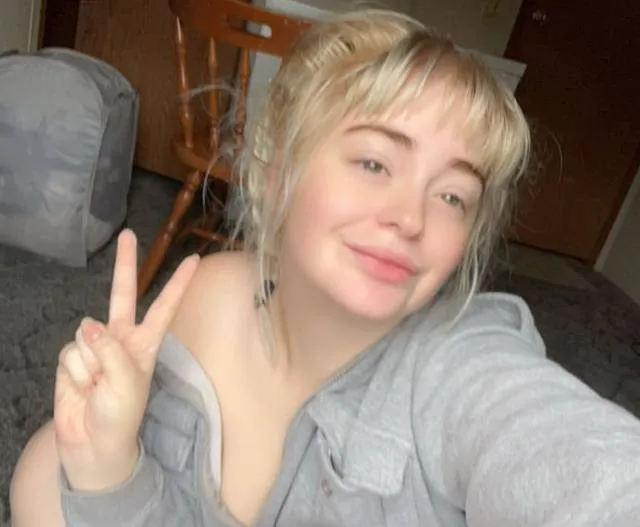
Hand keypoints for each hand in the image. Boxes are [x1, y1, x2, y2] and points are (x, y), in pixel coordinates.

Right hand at [53, 229, 198, 489]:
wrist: (92, 443)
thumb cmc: (121, 416)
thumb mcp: (127, 383)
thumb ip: (110, 350)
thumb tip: (88, 324)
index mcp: (146, 343)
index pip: (164, 306)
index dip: (178, 283)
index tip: (194, 259)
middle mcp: (122, 338)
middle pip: (122, 293)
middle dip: (126, 264)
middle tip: (129, 235)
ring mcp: (96, 346)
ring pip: (87, 333)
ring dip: (90, 364)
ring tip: (97, 386)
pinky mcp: (73, 357)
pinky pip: (70, 351)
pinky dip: (74, 372)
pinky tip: (82, 386)